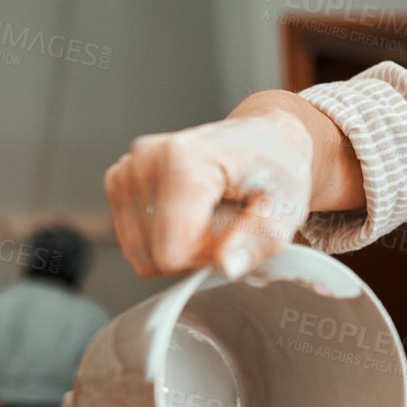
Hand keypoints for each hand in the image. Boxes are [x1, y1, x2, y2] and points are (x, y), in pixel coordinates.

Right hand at [105, 109, 314, 277]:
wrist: (265, 138)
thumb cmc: (276, 170)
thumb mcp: (286, 207)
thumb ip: (260, 239)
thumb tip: (226, 267)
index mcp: (182, 162)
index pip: (171, 253)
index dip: (206, 260)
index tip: (234, 236)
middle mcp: (145, 160)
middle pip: (152, 255)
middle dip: (191, 254)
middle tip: (225, 227)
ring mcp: (128, 168)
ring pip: (139, 251)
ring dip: (177, 247)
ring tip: (210, 218)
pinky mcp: (120, 179)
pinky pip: (132, 238)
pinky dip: (161, 236)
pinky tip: (189, 215)